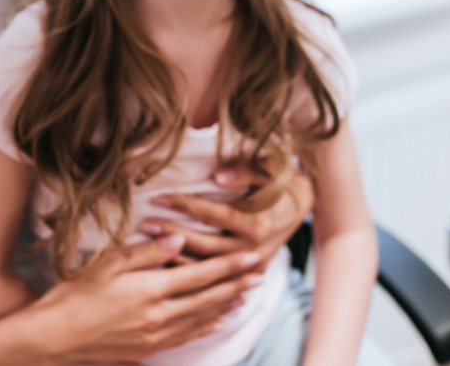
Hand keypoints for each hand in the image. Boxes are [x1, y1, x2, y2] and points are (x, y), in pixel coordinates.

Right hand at [33, 234, 264, 363]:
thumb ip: (146, 252)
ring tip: (246, 294)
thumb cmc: (74, 296)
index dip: (229, 265)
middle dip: (236, 284)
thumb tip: (178, 238)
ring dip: (227, 305)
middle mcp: (159, 315)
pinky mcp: (147, 349)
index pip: (201, 275)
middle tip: (260, 273)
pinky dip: (206, 326)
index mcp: (151, 290)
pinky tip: (218, 321)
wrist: (54, 339)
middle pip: (208, 298)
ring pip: (201, 318)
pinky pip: (186, 337)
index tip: (251, 255)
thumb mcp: (107, 264)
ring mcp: (155, 336)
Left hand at [138, 166, 314, 272]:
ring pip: (208, 268)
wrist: (302, 204)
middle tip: (147, 224)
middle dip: (173, 235)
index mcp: (257, 223)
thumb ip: (244, 171)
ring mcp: (252, 267)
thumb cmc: (279, 182)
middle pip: (205, 245)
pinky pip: (216, 280)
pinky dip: (192, 274)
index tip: (159, 197)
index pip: (213, 215)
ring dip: (177, 257)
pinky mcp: (249, 276)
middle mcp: (254, 250)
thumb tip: (218, 176)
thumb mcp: (268, 170)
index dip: (185, 206)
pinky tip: (167, 265)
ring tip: (149, 244)